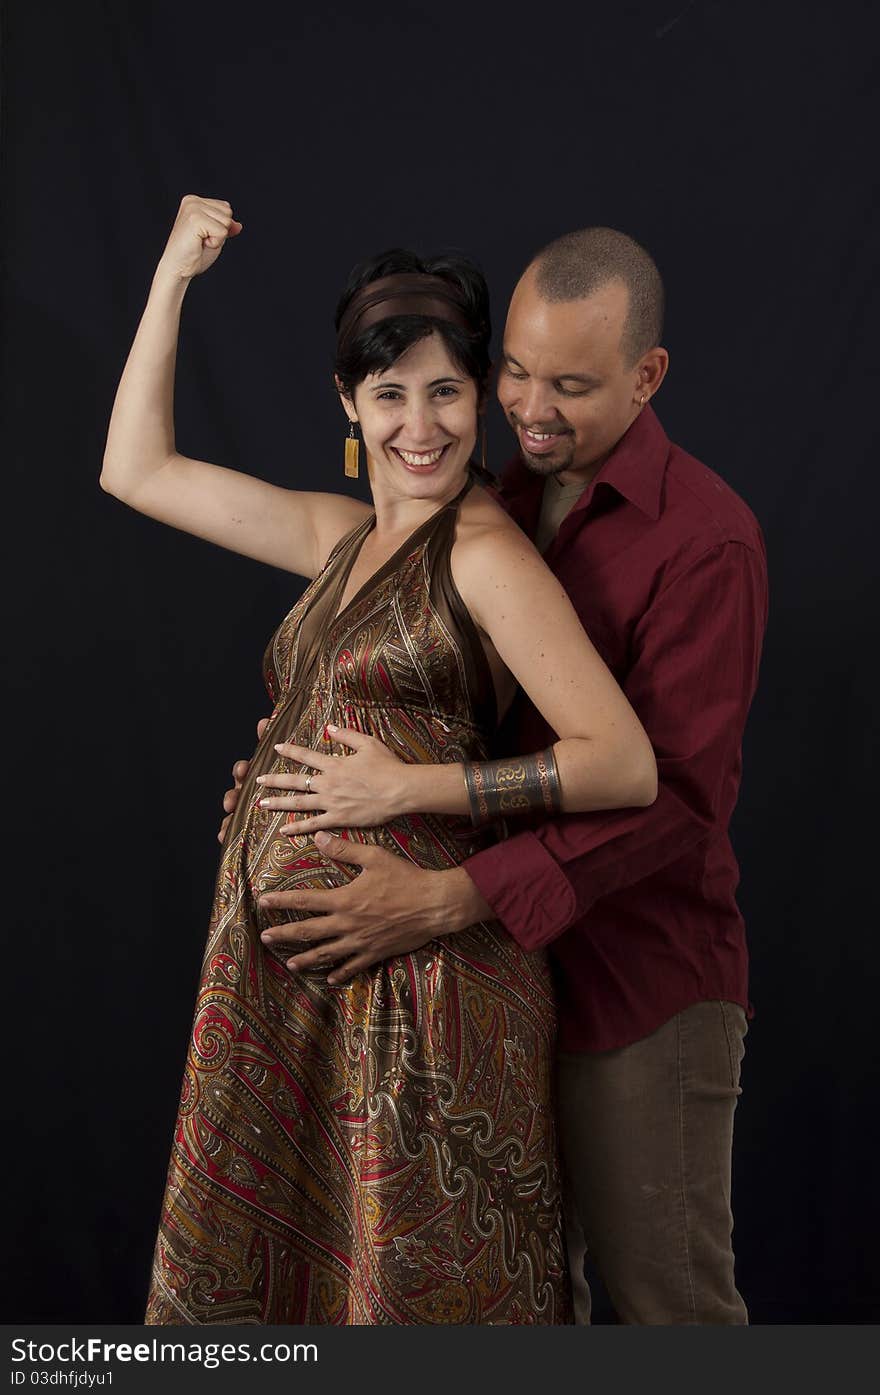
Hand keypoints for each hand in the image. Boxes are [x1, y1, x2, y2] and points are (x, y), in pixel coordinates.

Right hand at [157, 194, 242, 282]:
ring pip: (226, 221)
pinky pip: (222, 231)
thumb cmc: (193, 255)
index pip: (226, 208)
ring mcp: (193, 208)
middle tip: (201, 240)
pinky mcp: (195, 219)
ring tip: (200, 241)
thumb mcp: (214, 237)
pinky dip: (215, 242)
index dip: (221, 226)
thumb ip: (225, 228)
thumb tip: (238, 225)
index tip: (203, 235)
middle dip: (220, 231)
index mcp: (194, 201)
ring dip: (217, 237)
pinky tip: (199, 243)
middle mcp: (192, 201)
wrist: (178, 268)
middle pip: (228, 212)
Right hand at [218, 716, 269, 843]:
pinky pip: (233, 829)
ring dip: (226, 818)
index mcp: (253, 776)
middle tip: (232, 802)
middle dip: (231, 797)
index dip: (240, 770)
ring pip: (232, 813)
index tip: (244, 771)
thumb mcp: (279, 759)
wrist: (292, 802)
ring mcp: (243, 807)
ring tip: (225, 829)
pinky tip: (222, 837)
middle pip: (234, 793)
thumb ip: (269, 741)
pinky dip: (225, 832)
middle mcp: (245, 791)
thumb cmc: (280, 777)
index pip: (243, 771)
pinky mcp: (244, 823)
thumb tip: (265, 720)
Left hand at [256, 725, 411, 832]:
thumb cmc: (388, 766)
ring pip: (298, 803)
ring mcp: (331, 802)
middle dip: (274, 780)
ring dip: (278, 803)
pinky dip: (298, 827)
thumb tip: (329, 728)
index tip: (276, 748)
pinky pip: (314, 824)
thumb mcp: (368, 744)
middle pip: (295, 781)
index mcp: (334, 764)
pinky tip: (284, 830)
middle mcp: (328, 783)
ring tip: (261, 803)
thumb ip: (346, 735)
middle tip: (257, 780)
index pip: (306, 756)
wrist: (399, 789)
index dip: (290, 751)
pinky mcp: (339, 818)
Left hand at [258, 832, 489, 983]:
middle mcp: (347, 924)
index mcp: (344, 900)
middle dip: (285, 934)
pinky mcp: (376, 952)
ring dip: (306, 959)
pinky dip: (340, 973)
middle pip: (308, 932)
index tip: (263, 901)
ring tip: (291, 964)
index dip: (282, 901)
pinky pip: (354, 966)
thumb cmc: (406, 878)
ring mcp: (361, 942)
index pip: (305, 901)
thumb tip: (319, 838)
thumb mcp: (375, 857)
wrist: (435, 904)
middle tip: (265, 937)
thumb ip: (345, 849)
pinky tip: (331, 978)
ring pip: (327, 954)